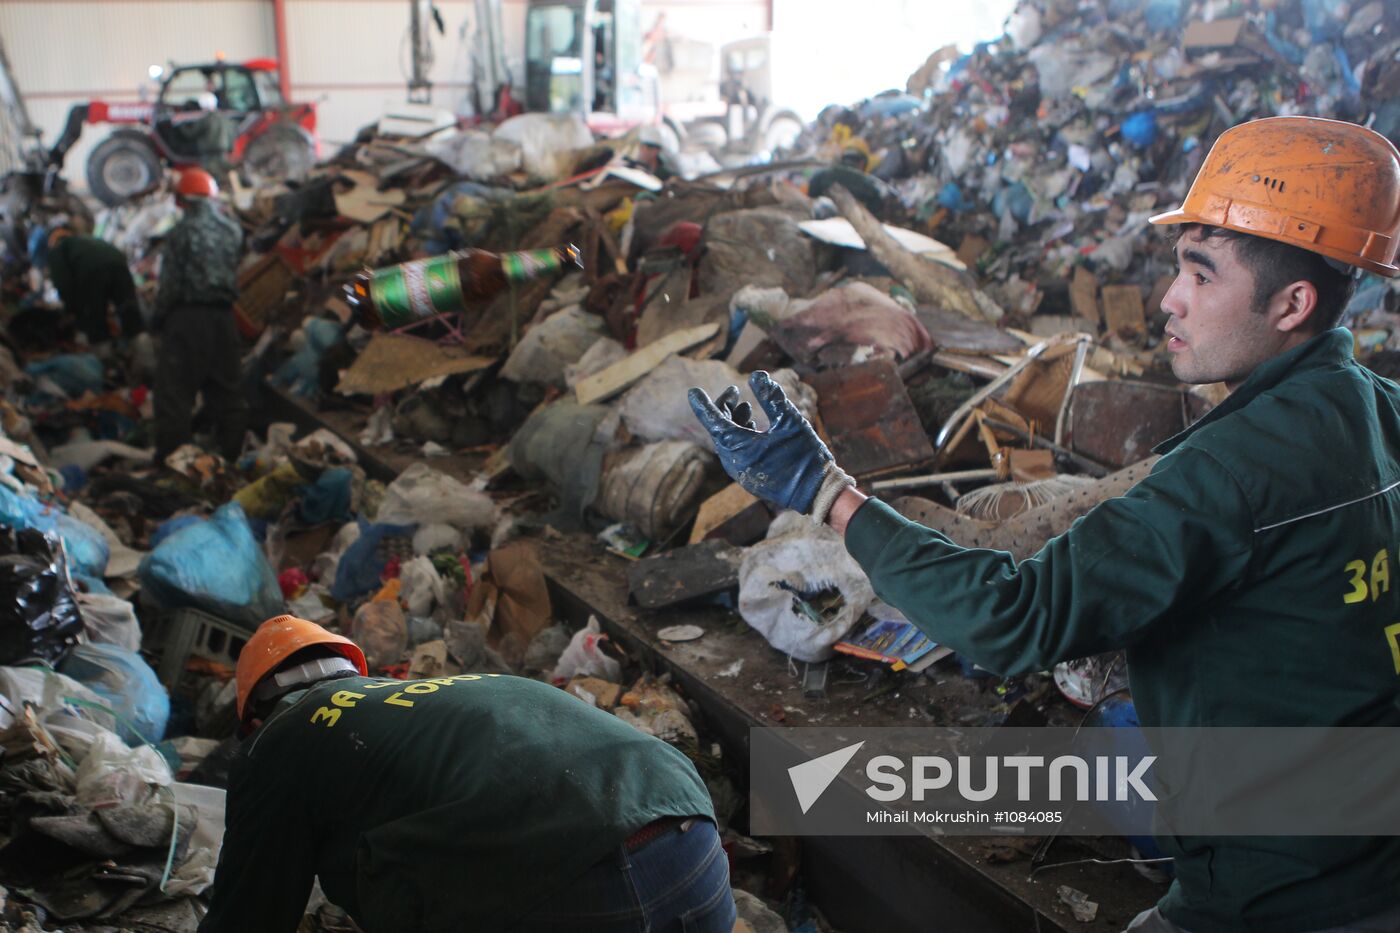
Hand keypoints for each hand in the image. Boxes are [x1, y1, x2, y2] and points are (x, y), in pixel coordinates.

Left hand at [688, 371, 835, 514]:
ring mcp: (740, 472)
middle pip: (719, 430)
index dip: (703, 404)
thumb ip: (771, 397)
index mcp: (738, 446)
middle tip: (734, 392)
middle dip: (725, 408)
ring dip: (734, 422)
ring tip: (746, 408)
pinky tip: (754, 428)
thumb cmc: (804, 455)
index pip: (713, 421)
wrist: (815, 493)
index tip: (693, 392)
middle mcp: (733, 461)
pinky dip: (740, 437)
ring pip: (728, 442)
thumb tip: (756, 375)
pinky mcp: (749, 478)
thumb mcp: (790, 421)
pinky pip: (736, 454)